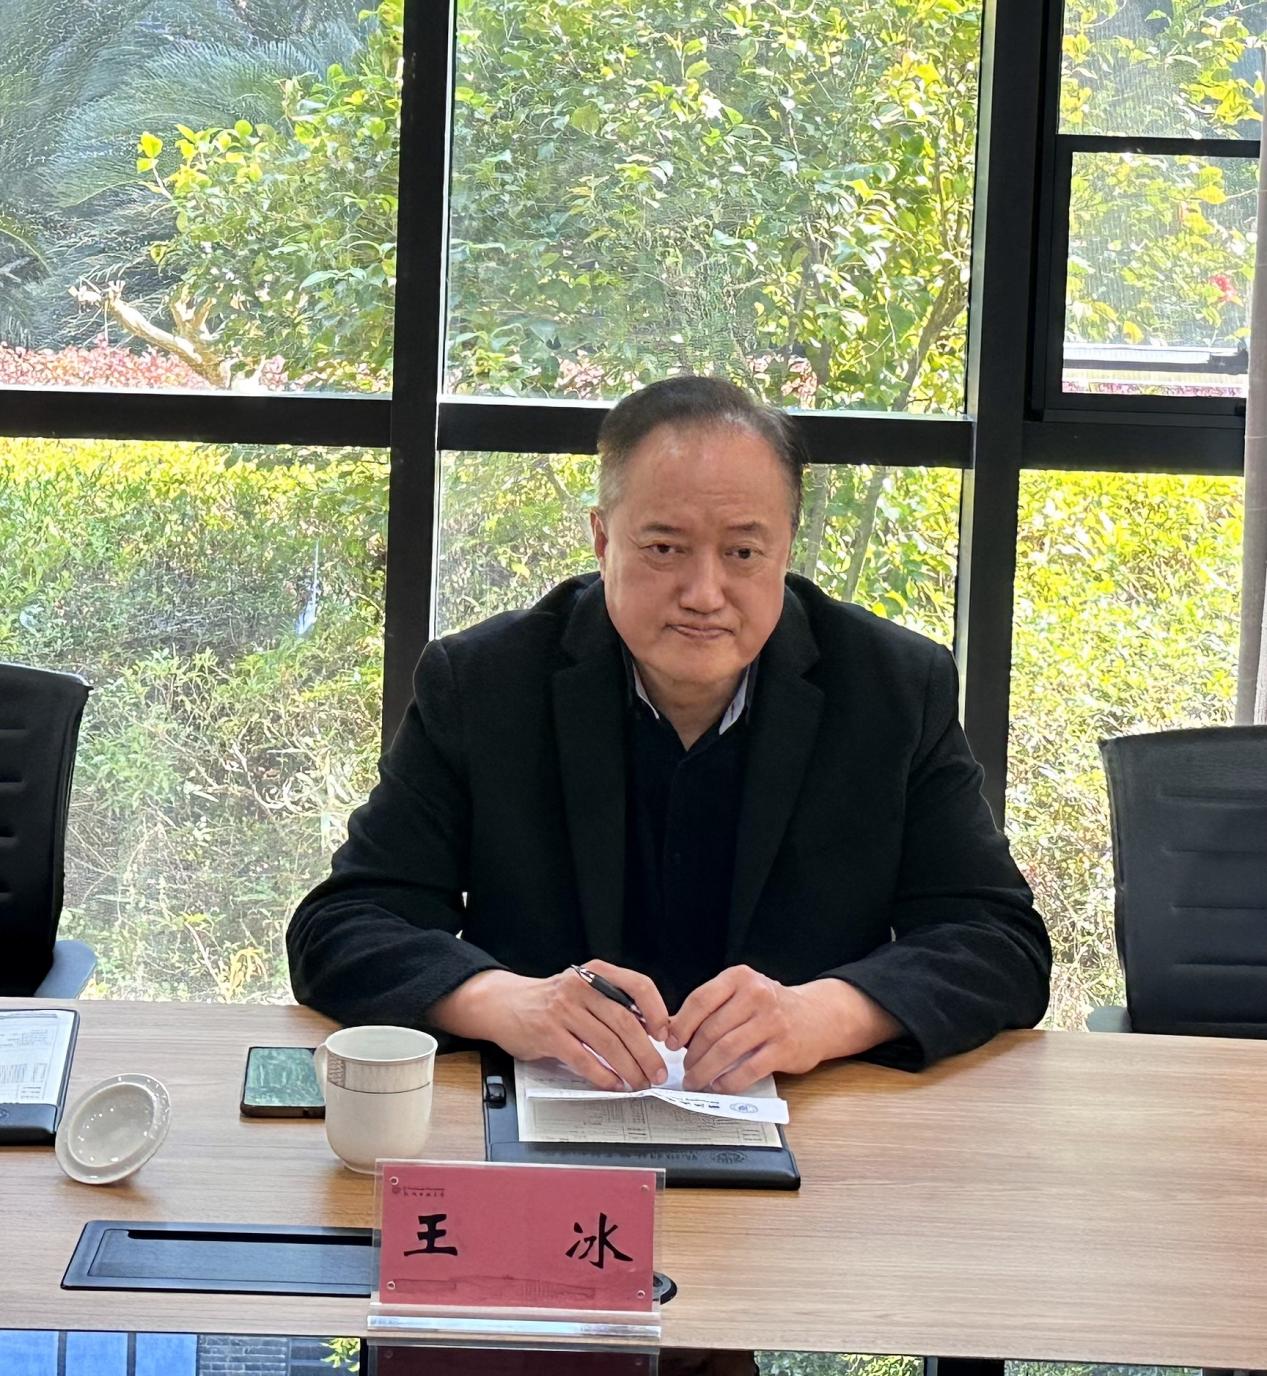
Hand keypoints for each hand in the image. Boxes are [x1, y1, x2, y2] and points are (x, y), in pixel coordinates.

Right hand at [430, 961, 670, 1090]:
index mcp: (596, 973)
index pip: (638, 985)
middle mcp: (581, 987)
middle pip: (625, 1022)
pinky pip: (582, 1059)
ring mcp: (563, 1011)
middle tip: (657, 1071)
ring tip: (639, 1082)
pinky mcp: (548, 1034)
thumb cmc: (550, 1000)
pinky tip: (612, 1084)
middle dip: (647, 1052)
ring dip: (628, 1067)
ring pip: (607, 1043)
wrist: (504, 1003)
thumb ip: (612, 1004)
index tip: (665, 1035)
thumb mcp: (583, 991)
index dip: (657, 1011)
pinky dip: (601, 1075)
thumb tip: (651, 1031)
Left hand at [668, 967, 901, 1092]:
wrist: (818, 1016)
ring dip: (705, 1071)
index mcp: (740, 978)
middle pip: (711, 1030)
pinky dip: (729, 1081)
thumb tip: (670, 1029)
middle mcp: (756, 995)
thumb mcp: (742, 993)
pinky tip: (720, 1085)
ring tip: (696, 1080)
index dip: (681, 1025)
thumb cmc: (771, 1007)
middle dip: (692, 1055)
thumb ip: (712, 1007)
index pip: (700, 1000)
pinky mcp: (784, 1048)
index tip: (670, 1043)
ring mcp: (772, 1021)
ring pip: (726, 1051)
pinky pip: (748, 1069)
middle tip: (684, 1069)